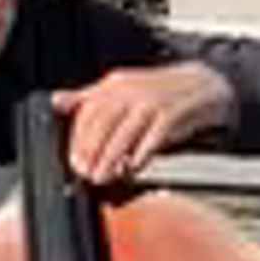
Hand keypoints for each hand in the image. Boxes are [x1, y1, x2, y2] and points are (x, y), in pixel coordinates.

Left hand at [61, 59, 231, 188]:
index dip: (79, 139)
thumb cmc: (158, 92)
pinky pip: (151, 140)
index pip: (89, 112)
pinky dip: (140, 156)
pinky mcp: (171, 116)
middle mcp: (131, 91)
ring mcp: (152, 103)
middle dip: (92, 152)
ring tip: (104, 176)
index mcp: (115, 85)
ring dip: (112, 159)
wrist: (202, 86)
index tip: (74, 160)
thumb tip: (57, 100)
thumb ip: (88, 98)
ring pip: (124, 135)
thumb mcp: (120, 88)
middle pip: (103, 124)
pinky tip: (133, 167)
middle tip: (86, 172)